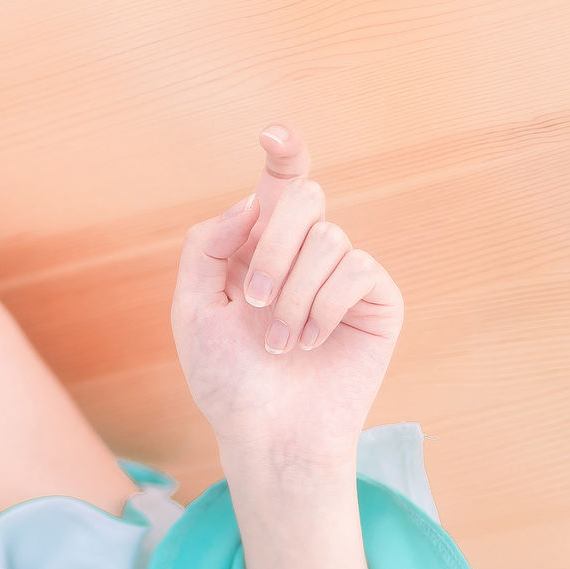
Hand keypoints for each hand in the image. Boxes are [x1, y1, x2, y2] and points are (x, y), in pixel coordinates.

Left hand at [172, 123, 403, 463]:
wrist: (267, 434)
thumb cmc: (227, 379)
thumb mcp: (193, 310)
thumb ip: (208, 248)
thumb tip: (252, 202)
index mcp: (259, 247)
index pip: (279, 186)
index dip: (285, 151)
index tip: (272, 134)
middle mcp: (304, 253)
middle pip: (304, 197)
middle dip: (273, 245)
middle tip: (252, 301)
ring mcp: (343, 275)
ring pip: (330, 237)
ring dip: (294, 294)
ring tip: (279, 343)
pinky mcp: (377, 300)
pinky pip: (359, 268)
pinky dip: (325, 305)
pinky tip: (310, 343)